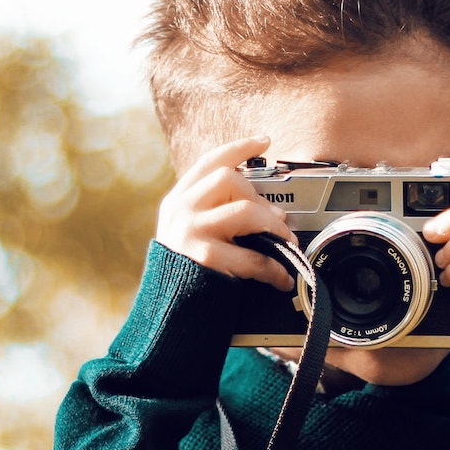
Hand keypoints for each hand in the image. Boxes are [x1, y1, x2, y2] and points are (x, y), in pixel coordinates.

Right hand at [155, 135, 295, 290]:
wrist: (164, 310)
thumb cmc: (185, 270)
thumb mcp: (188, 232)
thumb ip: (215, 212)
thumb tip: (270, 211)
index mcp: (178, 200)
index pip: (209, 161)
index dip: (239, 147)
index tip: (263, 140)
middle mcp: (181, 210)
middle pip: (228, 178)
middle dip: (259, 196)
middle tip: (275, 219)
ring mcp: (191, 232)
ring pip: (245, 210)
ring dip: (273, 226)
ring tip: (285, 243)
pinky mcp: (205, 259)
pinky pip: (251, 257)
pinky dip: (273, 267)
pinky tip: (280, 276)